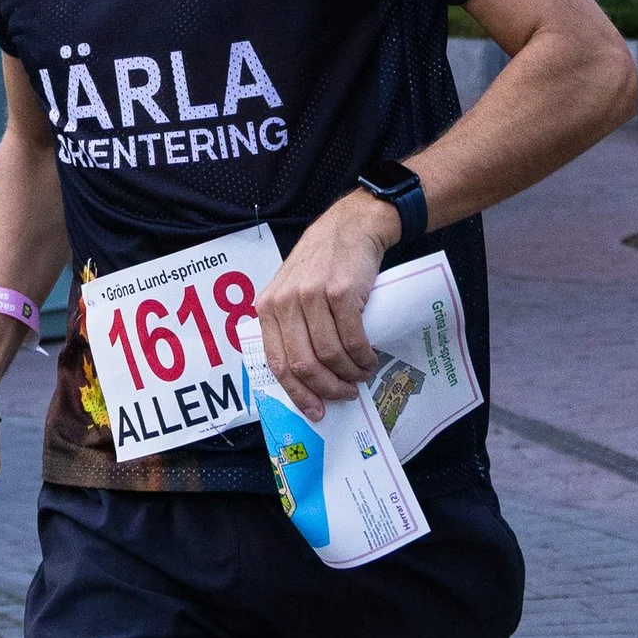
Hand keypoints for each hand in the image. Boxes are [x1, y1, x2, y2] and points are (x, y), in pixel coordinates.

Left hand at [256, 192, 395, 415]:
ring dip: (349, 373)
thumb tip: (301, 375)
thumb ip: (288, 323)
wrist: (351, 227)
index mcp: (268, 307)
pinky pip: (352, 338)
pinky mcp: (341, 292)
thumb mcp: (291, 288)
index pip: (277, 362)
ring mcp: (312, 296)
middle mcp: (285, 302)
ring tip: (361, 374)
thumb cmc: (323, 262)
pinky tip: (369, 358)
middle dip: (327, 388)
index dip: (297, 393)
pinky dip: (363, 356)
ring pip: (329, 355)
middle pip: (303, 364)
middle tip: (345, 394)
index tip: (316, 411)